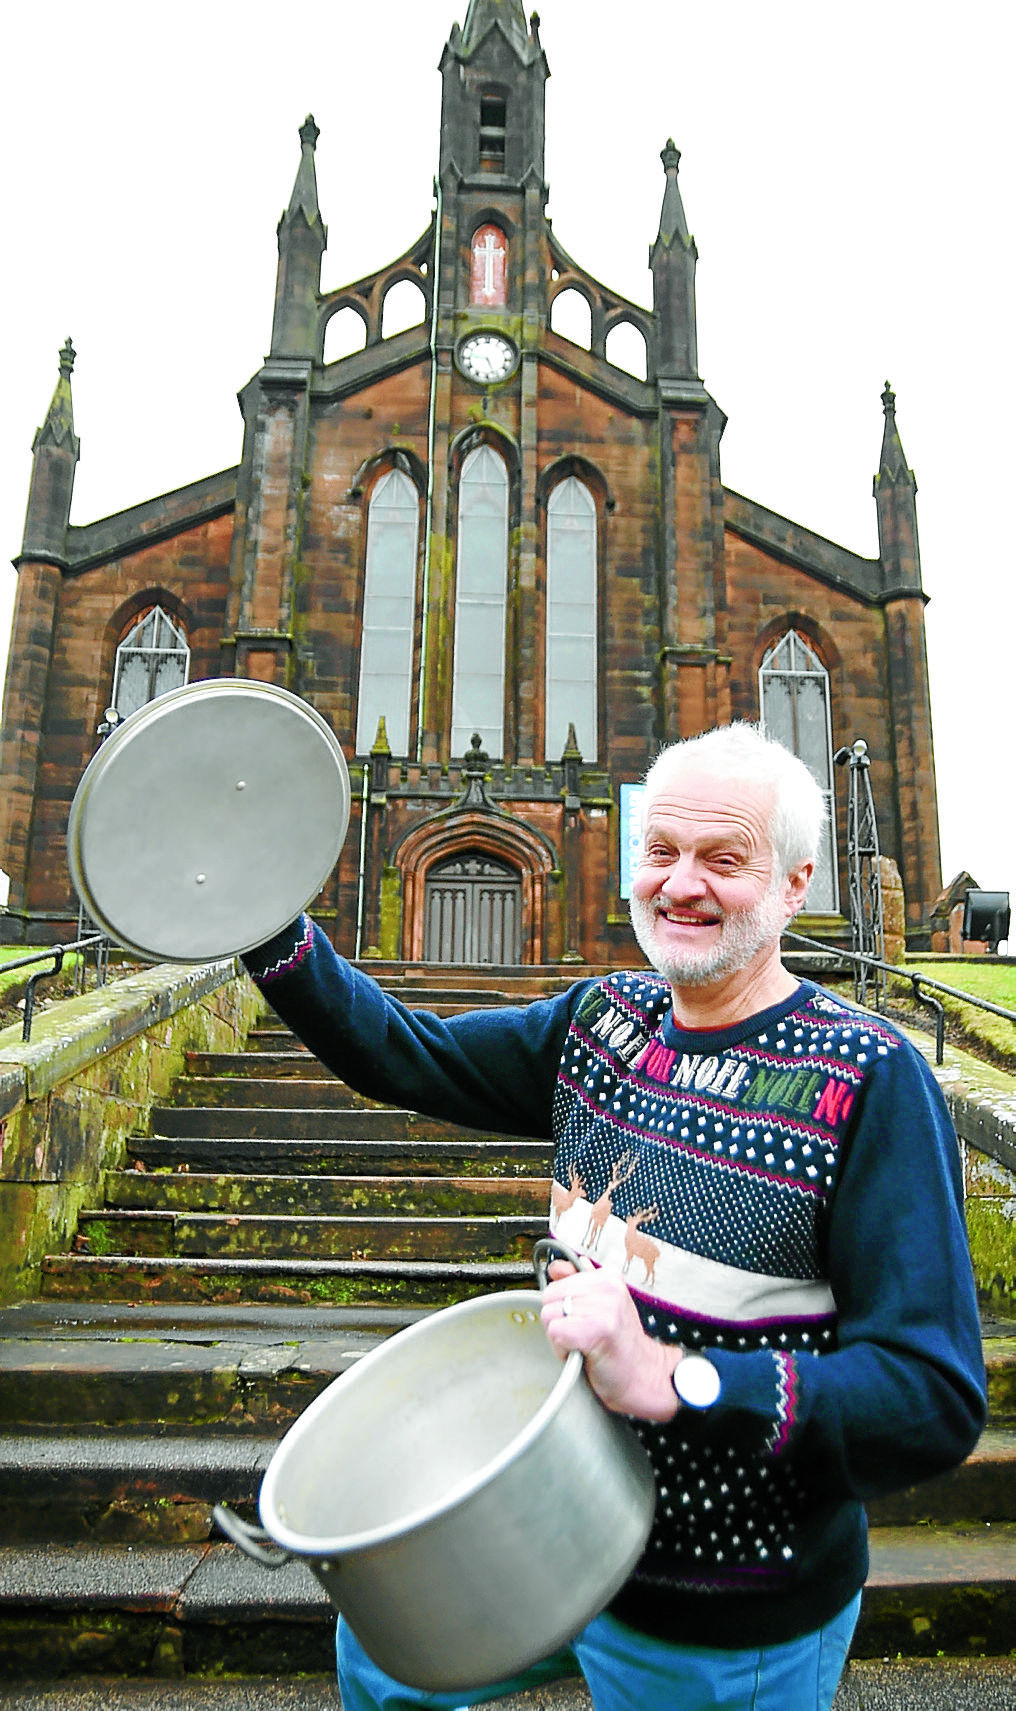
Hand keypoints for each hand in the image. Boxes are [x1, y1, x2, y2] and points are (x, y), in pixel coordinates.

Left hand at [540, 1260, 681, 1420]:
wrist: (643, 1377)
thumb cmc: (619, 1346)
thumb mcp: (601, 1306)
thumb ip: (578, 1283)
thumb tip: (556, 1268)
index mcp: (608, 1277)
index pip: (558, 1277)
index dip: (562, 1303)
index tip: (579, 1317)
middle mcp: (607, 1287)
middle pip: (549, 1296)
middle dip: (558, 1320)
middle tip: (581, 1334)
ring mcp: (604, 1307)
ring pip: (549, 1315)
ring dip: (559, 1337)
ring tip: (583, 1344)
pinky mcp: (596, 1329)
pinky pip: (555, 1333)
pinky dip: (561, 1349)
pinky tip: (581, 1353)